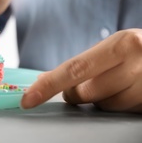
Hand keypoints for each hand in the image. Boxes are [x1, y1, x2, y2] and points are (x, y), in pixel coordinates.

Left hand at [20, 29, 141, 112]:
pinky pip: (123, 113)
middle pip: (87, 93)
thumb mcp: (116, 48)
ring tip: (118, 83)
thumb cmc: (140, 53)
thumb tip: (44, 81)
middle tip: (85, 85)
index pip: (74, 70)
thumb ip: (83, 65)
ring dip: (103, 100)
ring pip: (105, 106)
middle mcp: (137, 64)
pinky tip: (129, 92)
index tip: (28, 98)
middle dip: (77, 94)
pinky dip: (119, 106)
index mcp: (122, 45)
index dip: (48, 86)